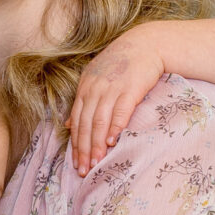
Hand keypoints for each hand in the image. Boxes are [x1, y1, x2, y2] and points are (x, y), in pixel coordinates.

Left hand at [67, 24, 167, 174]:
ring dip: (97, 144)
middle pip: (85, 124)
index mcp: (85, 87)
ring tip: (96, 162)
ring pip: (99, 121)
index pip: (76, 121)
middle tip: (83, 170)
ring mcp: (112, 88)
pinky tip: (113, 142)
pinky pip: (120, 111)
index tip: (76, 163)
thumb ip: (83, 102)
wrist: (147, 44)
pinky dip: (115, 127)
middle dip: (83, 149)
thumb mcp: (96, 79)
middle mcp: (95, 88)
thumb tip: (67, 125)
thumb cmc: (123, 64)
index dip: (75, 144)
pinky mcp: (130, 88)